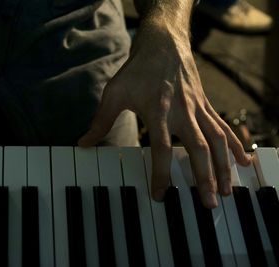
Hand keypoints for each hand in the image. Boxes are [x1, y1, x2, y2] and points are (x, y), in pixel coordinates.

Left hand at [78, 20, 250, 207]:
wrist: (163, 44)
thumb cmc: (137, 70)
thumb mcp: (114, 93)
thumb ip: (101, 121)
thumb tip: (84, 143)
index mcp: (157, 111)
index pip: (161, 148)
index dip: (161, 173)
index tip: (160, 194)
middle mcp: (182, 112)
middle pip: (197, 148)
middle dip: (204, 177)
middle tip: (207, 204)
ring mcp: (197, 108)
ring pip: (216, 140)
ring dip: (223, 166)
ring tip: (227, 191)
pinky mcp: (206, 105)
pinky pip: (223, 128)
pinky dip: (235, 145)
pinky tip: (243, 162)